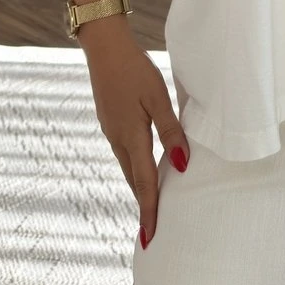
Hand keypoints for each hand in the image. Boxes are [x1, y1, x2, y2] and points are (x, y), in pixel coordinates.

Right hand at [81, 20, 190, 248]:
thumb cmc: (134, 69)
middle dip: (145, 204)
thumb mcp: (157, 98)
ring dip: (140, 186)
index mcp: (131, 137)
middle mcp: (118, 139)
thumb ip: (171, 131)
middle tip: (153, 230)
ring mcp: (111, 130)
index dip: (150, 210)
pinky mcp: (110, 121)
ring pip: (128, 167)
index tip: (151, 237)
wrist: (103, 47)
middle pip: (134, 180)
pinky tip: (144, 166)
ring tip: (152, 205)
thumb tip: (181, 165)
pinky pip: (125, 152)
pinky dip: (135, 168)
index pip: (144, 182)